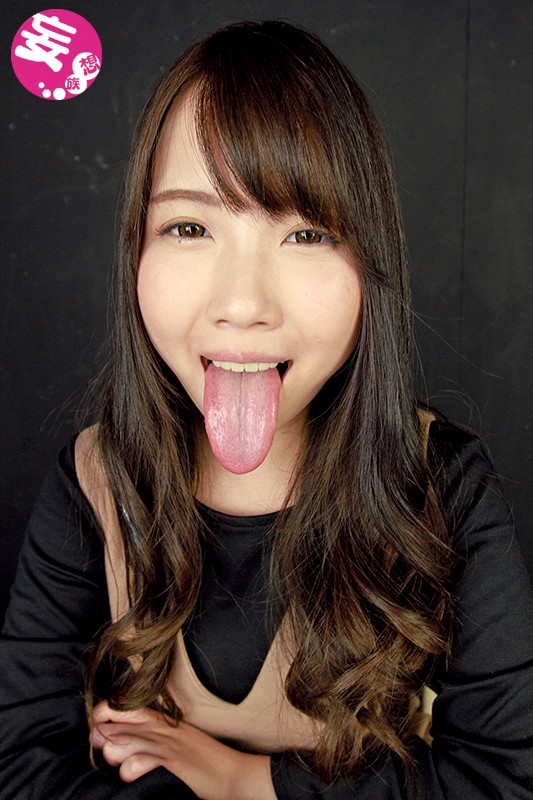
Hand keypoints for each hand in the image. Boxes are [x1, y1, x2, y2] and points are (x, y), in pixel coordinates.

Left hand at [90, 701, 275, 799]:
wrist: (231, 773)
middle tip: (103, 748)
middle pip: (120, 724)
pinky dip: (131, 769)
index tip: (97, 724)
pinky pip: (143, 761)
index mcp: (162, 721)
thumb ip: (152, 735)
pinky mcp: (173, 763)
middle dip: (104, 736)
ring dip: (116, 753)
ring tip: (118, 763)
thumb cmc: (202, 759)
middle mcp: (162, 730)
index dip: (106, 712)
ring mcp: (167, 745)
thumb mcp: (176, 739)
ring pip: (126, 742)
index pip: (126, 707)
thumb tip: (122, 739)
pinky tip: (129, 774)